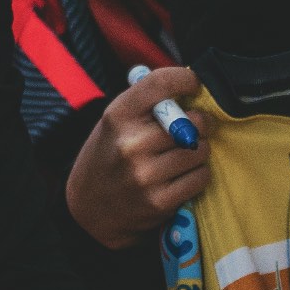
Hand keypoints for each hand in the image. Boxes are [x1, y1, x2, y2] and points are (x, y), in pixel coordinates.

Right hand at [64, 66, 208, 249]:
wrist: (89, 209)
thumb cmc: (107, 157)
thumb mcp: (113, 122)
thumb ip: (145, 104)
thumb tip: (186, 84)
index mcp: (118, 116)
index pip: (160, 84)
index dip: (185, 80)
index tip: (194, 84)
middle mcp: (131, 143)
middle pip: (192, 121)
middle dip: (200, 122)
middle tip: (195, 127)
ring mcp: (146, 174)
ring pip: (200, 150)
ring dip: (200, 150)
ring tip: (186, 152)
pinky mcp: (159, 201)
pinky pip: (200, 177)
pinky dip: (198, 173)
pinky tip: (184, 173)